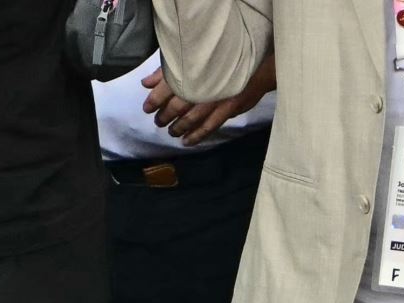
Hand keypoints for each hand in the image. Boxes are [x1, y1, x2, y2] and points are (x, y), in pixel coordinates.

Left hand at [139, 66, 269, 147]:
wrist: (258, 59)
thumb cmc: (221, 59)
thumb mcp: (193, 60)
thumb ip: (167, 72)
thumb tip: (145, 83)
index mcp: (192, 70)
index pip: (166, 89)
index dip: (154, 101)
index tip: (148, 108)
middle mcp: (203, 84)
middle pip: (176, 106)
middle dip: (165, 116)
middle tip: (159, 121)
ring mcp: (216, 97)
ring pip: (191, 118)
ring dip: (178, 127)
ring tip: (172, 131)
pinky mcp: (229, 107)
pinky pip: (209, 126)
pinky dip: (196, 136)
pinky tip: (186, 141)